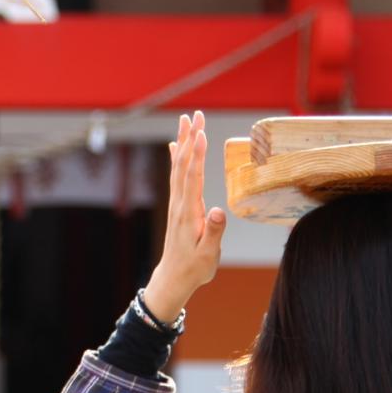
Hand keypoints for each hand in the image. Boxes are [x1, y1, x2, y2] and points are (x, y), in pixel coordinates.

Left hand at [141, 112, 226, 321]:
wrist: (174, 277)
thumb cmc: (195, 268)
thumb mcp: (209, 255)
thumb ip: (214, 233)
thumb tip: (217, 212)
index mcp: (189, 212)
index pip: (193, 177)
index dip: (197, 154)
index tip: (200, 133)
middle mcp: (180, 203)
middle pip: (184, 164)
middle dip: (190, 138)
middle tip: (195, 115)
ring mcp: (177, 203)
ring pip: (179, 166)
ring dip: (183, 142)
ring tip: (186, 121)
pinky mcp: (178, 205)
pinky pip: (176, 175)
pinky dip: (177, 157)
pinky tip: (176, 145)